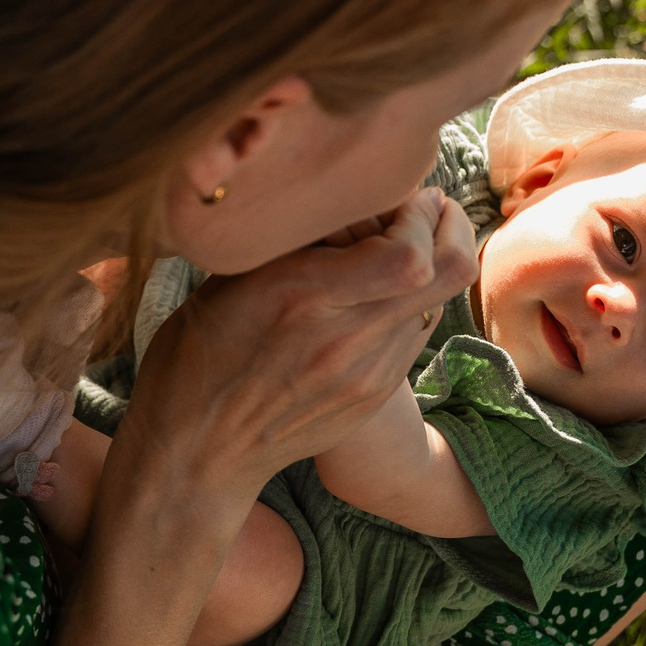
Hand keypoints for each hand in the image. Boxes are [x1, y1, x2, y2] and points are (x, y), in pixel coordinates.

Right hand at [126, 188, 476, 498]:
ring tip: (389, 251)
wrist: (196, 452)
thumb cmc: (196, 354)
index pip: (411, 255)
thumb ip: (292, 238)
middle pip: (449, 272)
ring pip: (438, 301)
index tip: (402, 197)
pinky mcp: (374, 397)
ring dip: (425, 266)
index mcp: (303, 299)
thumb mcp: (227, 280)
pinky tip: (369, 298)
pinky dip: (404, 304)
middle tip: (423, 210)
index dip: (419, 214)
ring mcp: (367, 376)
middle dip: (447, 226)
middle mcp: (346, 340)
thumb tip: (343, 193)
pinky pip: (414, 335)